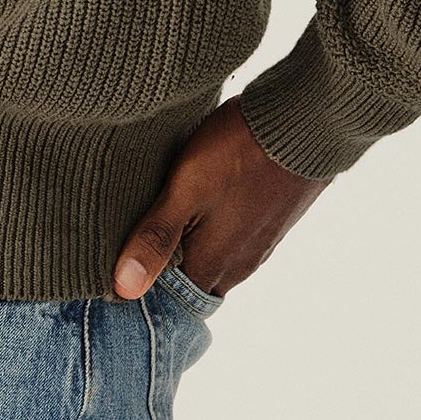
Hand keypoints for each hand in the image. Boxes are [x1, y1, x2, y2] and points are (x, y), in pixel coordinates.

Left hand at [113, 96, 329, 299]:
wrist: (304, 120)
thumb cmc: (239, 152)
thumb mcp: (187, 188)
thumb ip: (157, 237)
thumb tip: (123, 288)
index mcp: (215, 264)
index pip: (170, 299)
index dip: (142, 286)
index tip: (116, 267)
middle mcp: (240, 263)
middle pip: (192, 280)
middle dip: (164, 269)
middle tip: (132, 239)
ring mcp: (260, 242)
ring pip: (213, 257)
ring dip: (189, 246)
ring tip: (162, 217)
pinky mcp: (271, 219)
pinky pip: (233, 237)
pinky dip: (211, 229)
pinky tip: (199, 202)